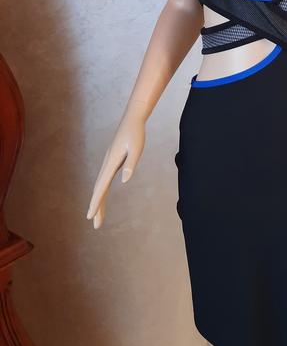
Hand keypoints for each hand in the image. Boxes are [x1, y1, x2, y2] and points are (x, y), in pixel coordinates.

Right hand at [86, 113, 145, 229]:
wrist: (132, 119)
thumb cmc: (136, 133)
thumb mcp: (137, 148)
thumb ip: (130, 163)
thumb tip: (124, 180)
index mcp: (111, 162)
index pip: (101, 187)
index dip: (96, 202)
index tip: (90, 216)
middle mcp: (107, 164)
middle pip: (99, 190)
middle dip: (96, 207)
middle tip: (95, 225)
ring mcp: (108, 163)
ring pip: (100, 185)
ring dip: (98, 201)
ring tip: (97, 217)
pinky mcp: (112, 161)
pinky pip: (105, 180)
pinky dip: (102, 191)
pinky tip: (102, 197)